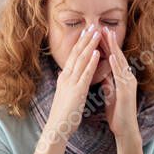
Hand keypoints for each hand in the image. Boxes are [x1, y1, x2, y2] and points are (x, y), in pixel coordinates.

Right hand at [44, 24, 101, 142]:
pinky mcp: (77, 91)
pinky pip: (85, 74)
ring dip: (89, 45)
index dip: (80, 43)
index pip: (73, 56)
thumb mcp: (63, 95)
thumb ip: (65, 83)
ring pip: (81, 60)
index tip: (86, 32)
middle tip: (92, 26)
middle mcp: (66, 77)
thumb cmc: (62, 114)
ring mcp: (71, 83)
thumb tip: (63, 74)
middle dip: (85, 39)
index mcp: (64, 78)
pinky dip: (91, 62)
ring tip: (97, 33)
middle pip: (76, 54)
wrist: (56, 127)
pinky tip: (96, 53)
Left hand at [101, 27, 139, 142]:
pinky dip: (116, 66)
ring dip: (114, 48)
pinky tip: (111, 57)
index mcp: (122, 78)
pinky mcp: (128, 92)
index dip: (106, 46)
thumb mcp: (110, 93)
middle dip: (110, 41)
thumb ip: (108, 81)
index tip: (99, 33)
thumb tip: (102, 72)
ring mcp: (129, 84)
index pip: (113, 58)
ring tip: (107, 35)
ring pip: (120, 62)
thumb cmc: (118, 112)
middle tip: (103, 27)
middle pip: (118, 56)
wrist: (125, 129)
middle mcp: (127, 78)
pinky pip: (121, 76)